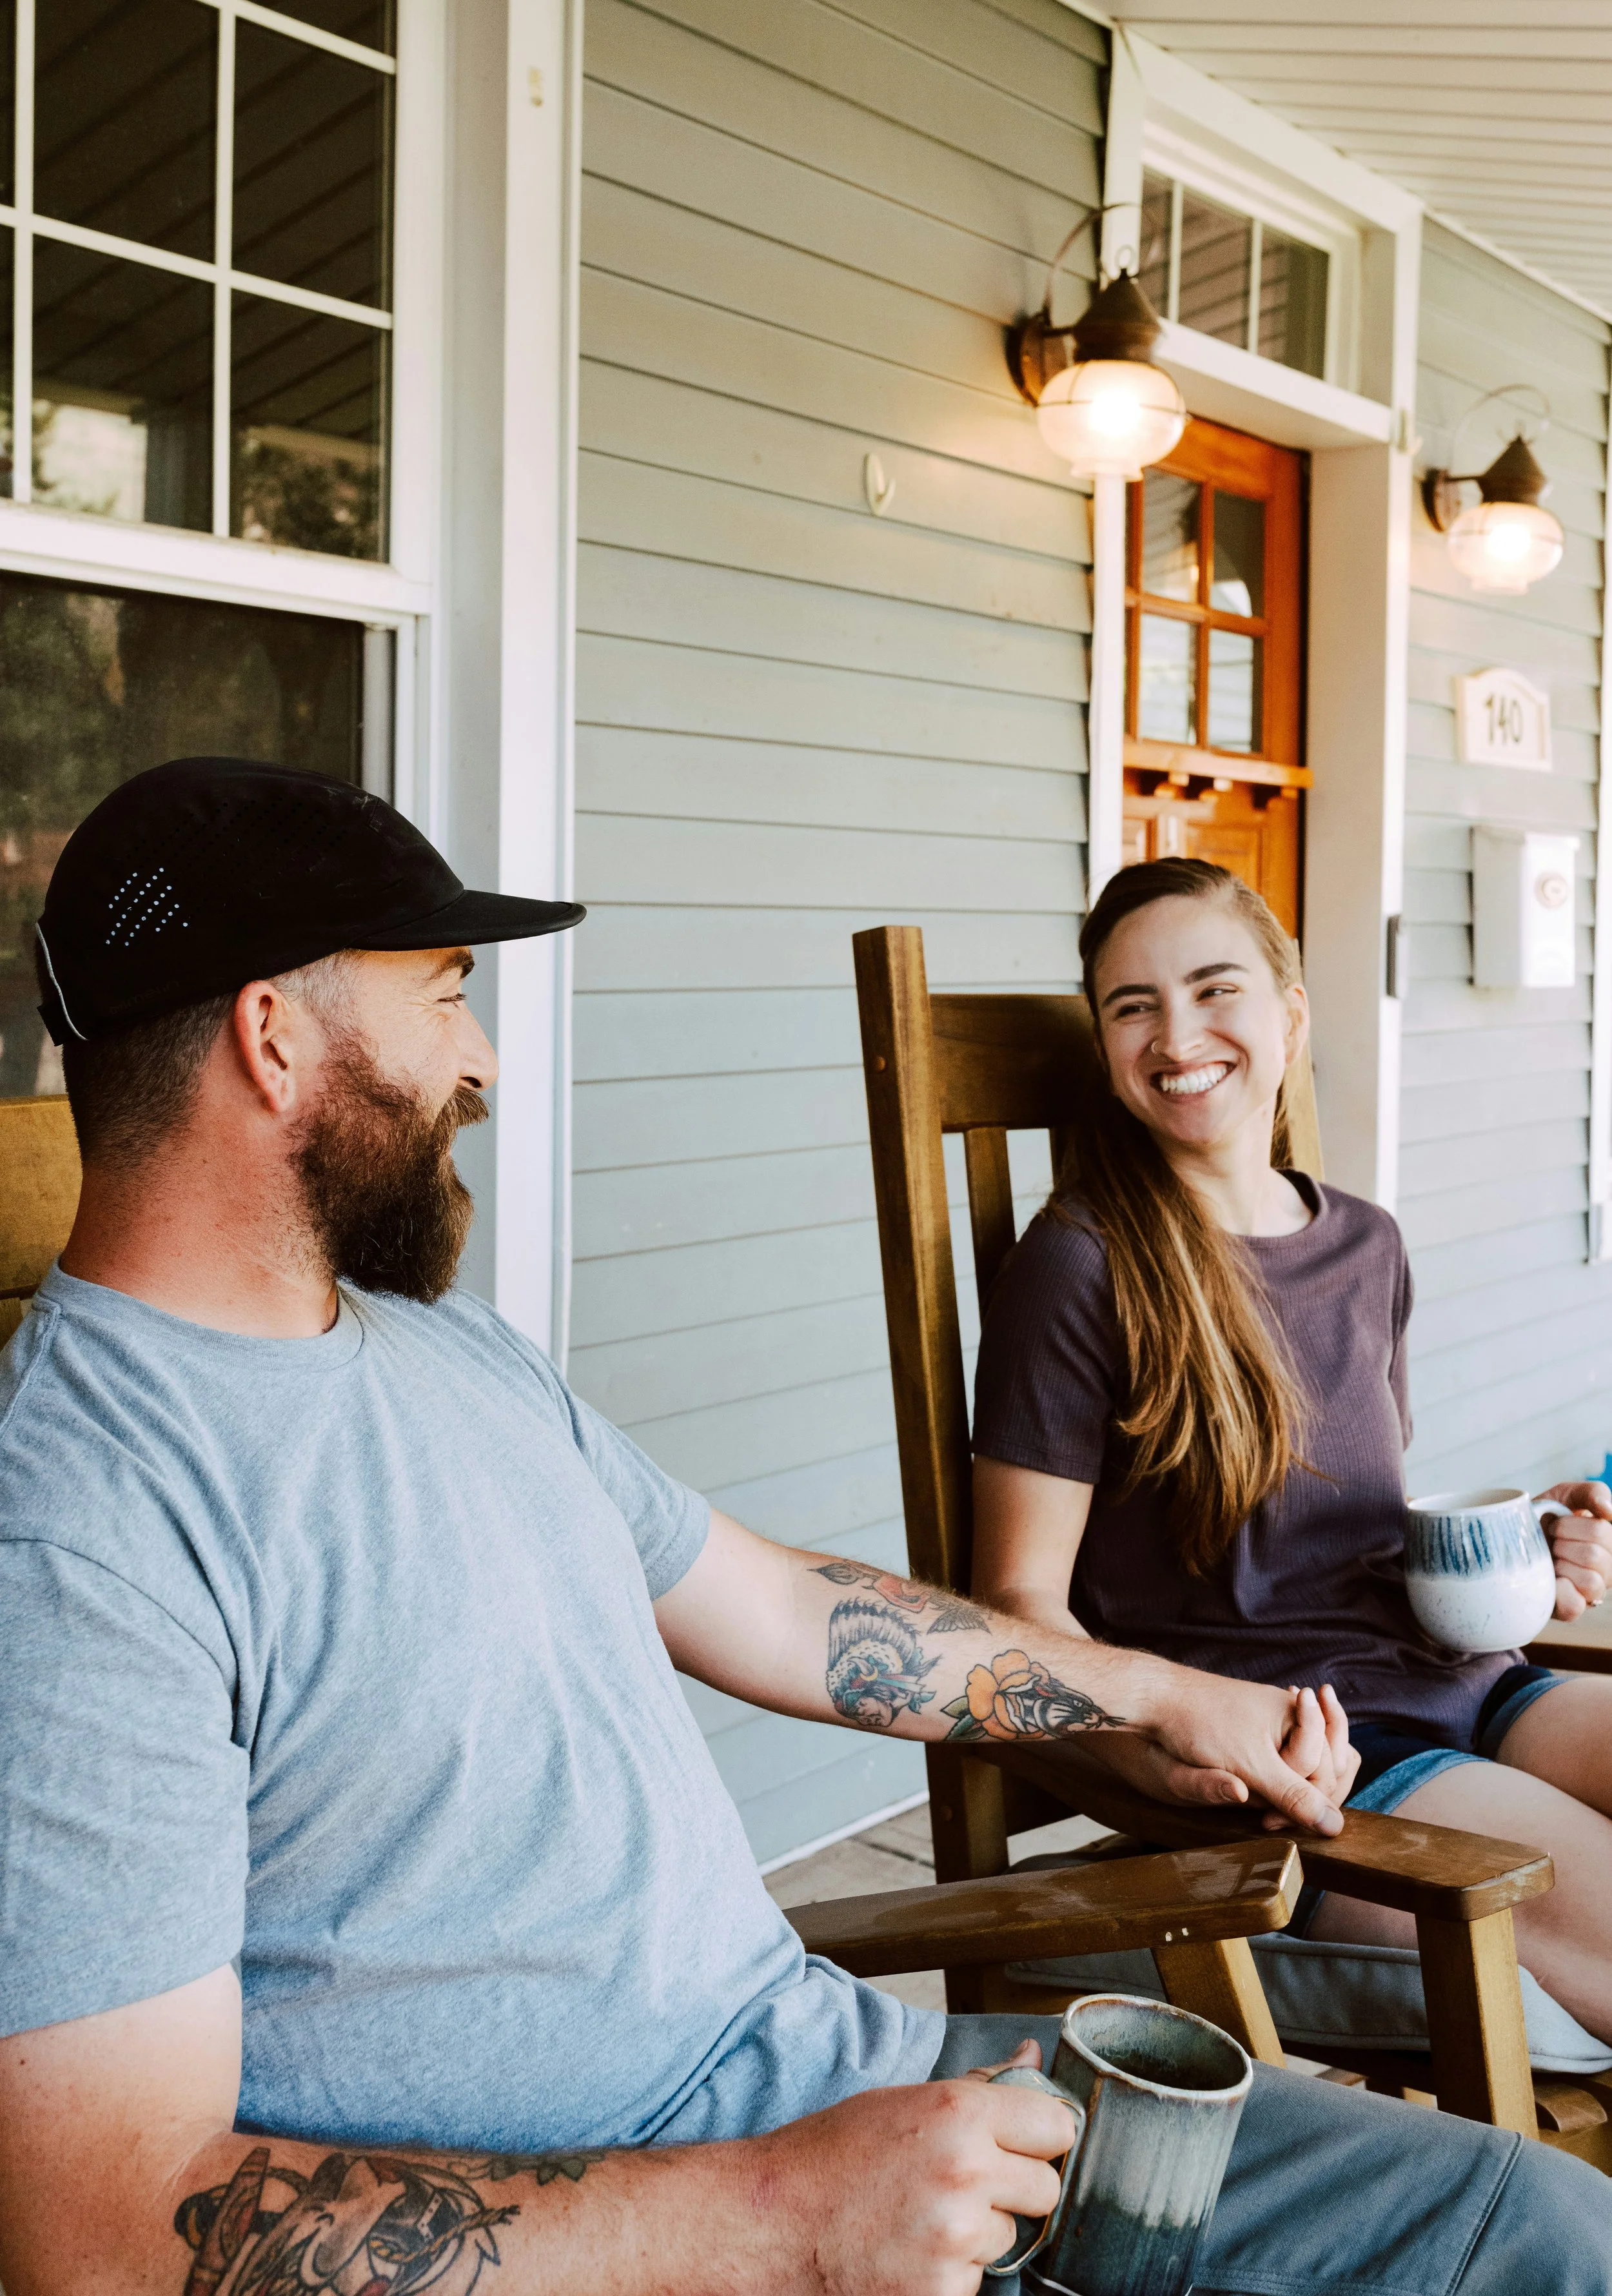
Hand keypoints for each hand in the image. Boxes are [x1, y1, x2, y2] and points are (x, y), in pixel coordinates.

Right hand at [760, 2051, 1073, 2295]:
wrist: (771, 2225)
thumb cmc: (828, 2157)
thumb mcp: (901, 2101)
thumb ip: (978, 2085)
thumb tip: (1031, 2055)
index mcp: (958, 2114)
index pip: (1057, 2126)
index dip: (1040, 2135)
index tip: (1021, 2142)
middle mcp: (966, 2174)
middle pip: (1046, 2188)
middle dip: (1015, 2188)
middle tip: (966, 2184)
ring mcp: (956, 2239)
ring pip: (1010, 2237)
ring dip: (980, 2232)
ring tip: (922, 2217)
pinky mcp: (943, 2293)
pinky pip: (977, 2279)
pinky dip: (951, 2271)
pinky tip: (910, 2251)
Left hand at [1137, 1667, 1349, 1835]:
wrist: (1155, 1698)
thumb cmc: (1200, 1725)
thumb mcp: (1251, 1768)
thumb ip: (1294, 1796)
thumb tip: (1335, 1827)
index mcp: (1298, 1714)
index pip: (1329, 1771)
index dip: (1307, 1805)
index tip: (1270, 1820)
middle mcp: (1290, 1712)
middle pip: (1323, 1767)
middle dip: (1303, 1798)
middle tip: (1267, 1818)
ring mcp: (1271, 1718)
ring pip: (1302, 1764)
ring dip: (1290, 1791)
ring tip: (1264, 1811)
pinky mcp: (1252, 1728)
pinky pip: (1280, 1758)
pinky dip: (1273, 1780)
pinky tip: (1256, 1795)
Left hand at [1536, 1482, 1611, 1621]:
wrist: (1507, 1536)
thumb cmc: (1542, 1516)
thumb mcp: (1566, 1495)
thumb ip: (1592, 1493)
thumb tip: (1608, 1510)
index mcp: (1609, 1544)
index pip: (1601, 1533)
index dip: (1570, 1525)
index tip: (1556, 1524)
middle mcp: (1606, 1570)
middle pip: (1595, 1556)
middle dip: (1562, 1541)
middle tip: (1549, 1541)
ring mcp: (1590, 1592)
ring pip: (1591, 1582)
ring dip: (1561, 1564)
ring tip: (1549, 1560)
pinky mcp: (1569, 1609)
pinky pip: (1575, 1606)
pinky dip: (1560, 1592)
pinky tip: (1549, 1579)